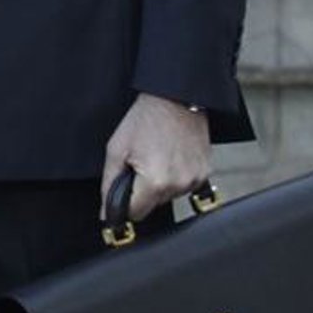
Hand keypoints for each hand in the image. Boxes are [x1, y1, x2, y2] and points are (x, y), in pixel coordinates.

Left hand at [101, 94, 210, 223]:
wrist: (175, 98)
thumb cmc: (145, 119)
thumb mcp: (116, 149)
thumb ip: (109, 185)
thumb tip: (107, 214)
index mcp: (155, 181)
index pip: (135, 214)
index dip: (124, 205)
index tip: (122, 192)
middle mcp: (179, 184)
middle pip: (152, 206)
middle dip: (142, 191)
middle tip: (140, 163)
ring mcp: (195, 179)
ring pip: (168, 197)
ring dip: (160, 184)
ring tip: (156, 156)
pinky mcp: (205, 172)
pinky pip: (184, 186)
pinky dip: (175, 177)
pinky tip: (171, 157)